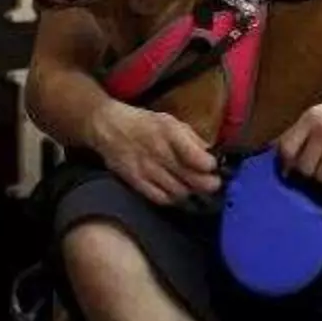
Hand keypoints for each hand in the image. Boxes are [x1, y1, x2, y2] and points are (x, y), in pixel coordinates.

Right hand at [89, 103, 222, 205]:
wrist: (107, 127)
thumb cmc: (143, 123)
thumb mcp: (170, 122)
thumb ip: (191, 138)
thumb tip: (210, 153)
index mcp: (170, 133)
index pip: (197, 158)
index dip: (210, 166)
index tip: (214, 166)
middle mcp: (159, 152)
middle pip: (192, 179)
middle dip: (207, 184)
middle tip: (212, 183)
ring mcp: (147, 169)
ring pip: (179, 192)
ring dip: (191, 192)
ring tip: (194, 187)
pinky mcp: (136, 181)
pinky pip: (161, 198)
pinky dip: (172, 199)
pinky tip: (175, 192)